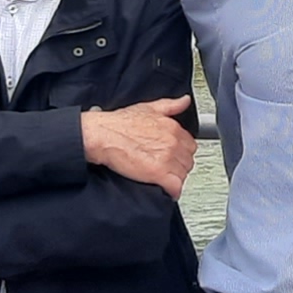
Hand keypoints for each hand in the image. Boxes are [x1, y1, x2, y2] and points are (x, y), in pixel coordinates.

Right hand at [80, 96, 197, 193]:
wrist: (103, 135)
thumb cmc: (120, 123)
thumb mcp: (148, 107)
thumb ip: (171, 105)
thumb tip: (184, 101)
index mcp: (173, 128)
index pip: (190, 145)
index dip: (181, 153)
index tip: (174, 157)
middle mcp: (172, 143)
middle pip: (188, 161)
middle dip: (179, 166)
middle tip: (167, 169)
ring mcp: (166, 158)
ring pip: (183, 174)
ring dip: (175, 178)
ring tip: (164, 179)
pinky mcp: (157, 173)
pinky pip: (175, 187)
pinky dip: (172, 191)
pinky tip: (166, 190)